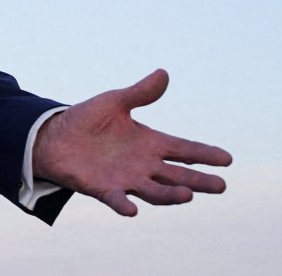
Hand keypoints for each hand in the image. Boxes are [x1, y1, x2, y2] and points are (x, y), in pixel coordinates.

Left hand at [32, 69, 231, 215]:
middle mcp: (143, 165)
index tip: (227, 159)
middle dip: (199, 180)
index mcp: (149, 143)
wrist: (54, 136)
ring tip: (188, 194)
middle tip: (221, 186)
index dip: (204, 154)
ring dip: (169, 195)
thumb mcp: (115, 102)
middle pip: (177, 175)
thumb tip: (163, 73)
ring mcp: (125, 179)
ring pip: (154, 191)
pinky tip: (132, 209)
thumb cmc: (87, 120)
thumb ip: (140, 93)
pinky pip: (116, 199)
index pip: (184, 149)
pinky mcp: (102, 188)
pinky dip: (124, 204)